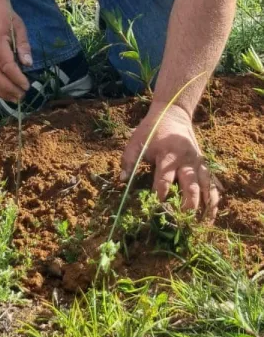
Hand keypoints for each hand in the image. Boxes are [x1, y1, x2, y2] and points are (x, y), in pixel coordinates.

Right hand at [0, 0, 31, 100]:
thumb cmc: (6, 17)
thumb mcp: (19, 27)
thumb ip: (23, 46)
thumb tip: (28, 64)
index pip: (7, 66)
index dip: (17, 79)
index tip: (27, 86)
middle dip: (10, 90)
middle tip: (23, 95)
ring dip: (2, 93)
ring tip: (15, 98)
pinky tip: (5, 93)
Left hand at [120, 103, 220, 220]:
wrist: (173, 113)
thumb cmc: (152, 129)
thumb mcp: (137, 140)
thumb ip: (128, 159)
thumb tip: (122, 180)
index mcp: (168, 154)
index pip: (164, 180)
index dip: (160, 196)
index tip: (156, 211)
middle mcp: (186, 160)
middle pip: (190, 186)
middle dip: (187, 206)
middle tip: (182, 222)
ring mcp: (197, 162)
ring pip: (206, 186)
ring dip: (205, 206)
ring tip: (203, 224)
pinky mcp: (204, 164)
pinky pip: (213, 182)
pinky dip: (214, 198)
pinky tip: (213, 214)